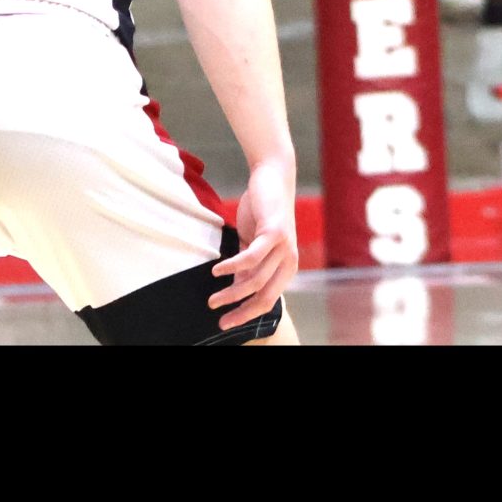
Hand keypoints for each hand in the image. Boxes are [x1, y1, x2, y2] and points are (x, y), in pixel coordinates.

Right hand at [210, 159, 298, 331]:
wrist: (272, 177)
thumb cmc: (260, 212)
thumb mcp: (252, 244)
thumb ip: (246, 266)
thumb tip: (232, 289)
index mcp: (286, 268)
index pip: (267, 300)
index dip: (246, 314)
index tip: (225, 324)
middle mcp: (289, 261)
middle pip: (263, 296)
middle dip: (239, 310)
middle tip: (218, 318)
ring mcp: (284, 248)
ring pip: (256, 280)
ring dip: (232, 292)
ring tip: (212, 298)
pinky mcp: (275, 233)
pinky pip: (252, 257)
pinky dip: (233, 267)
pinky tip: (217, 271)